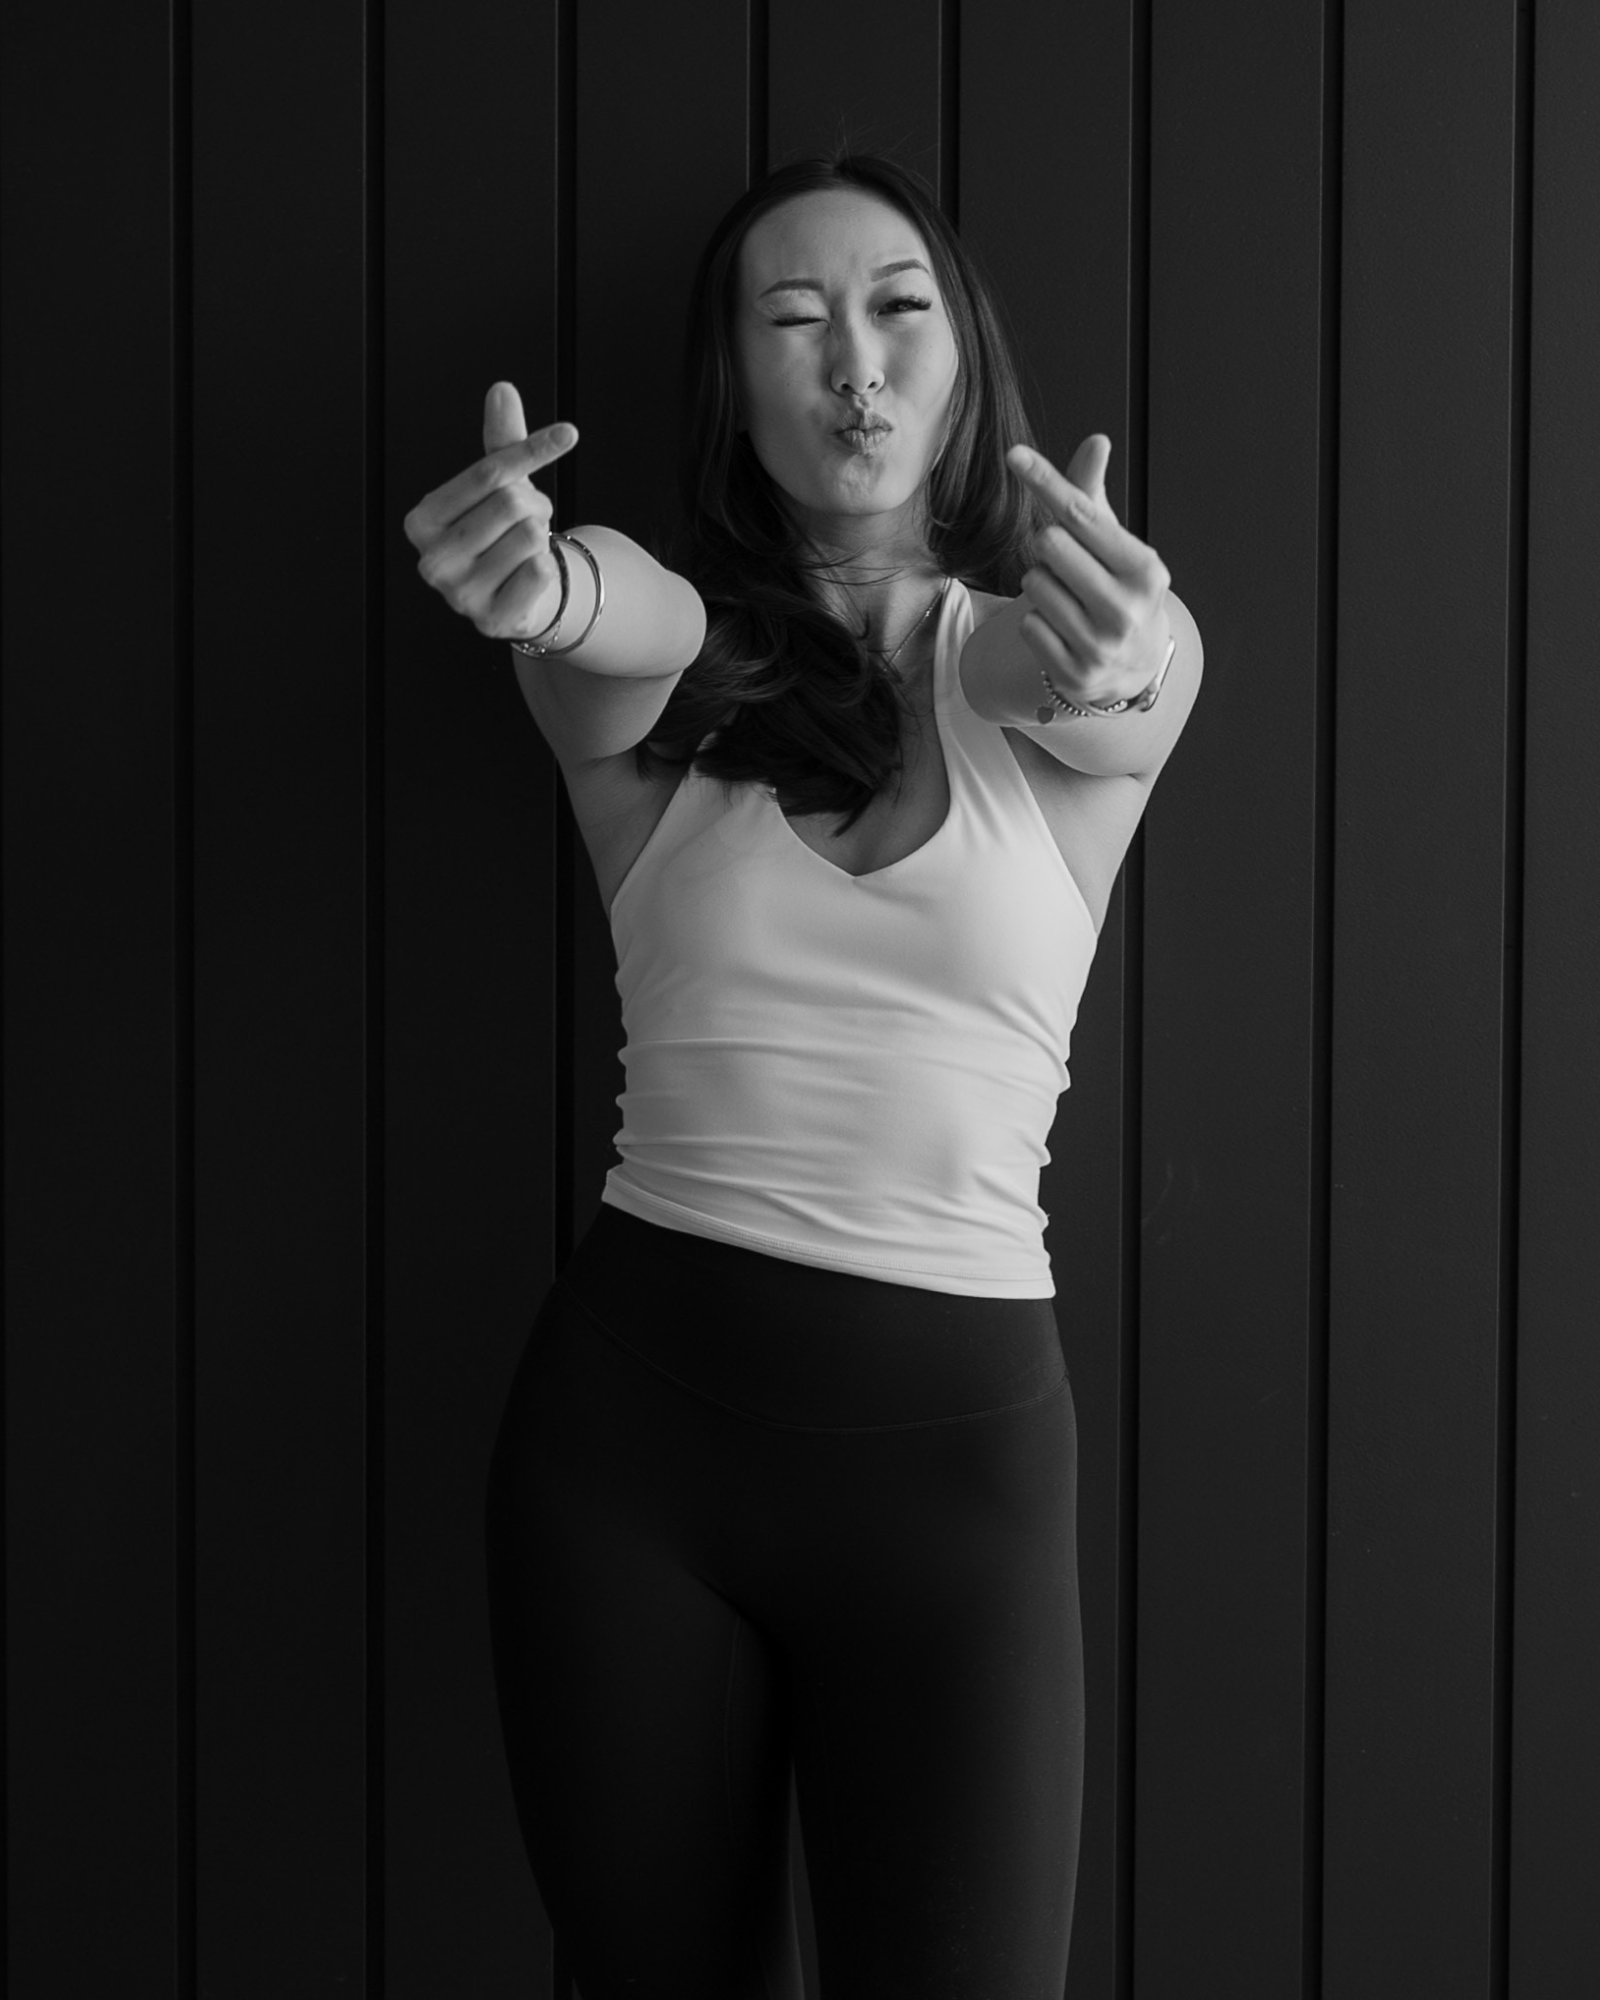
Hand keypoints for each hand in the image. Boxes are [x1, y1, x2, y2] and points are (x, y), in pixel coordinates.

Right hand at [403, 383, 578, 640]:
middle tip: (526, 521)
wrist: (514, 597)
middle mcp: (431, 559)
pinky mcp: (490, 620)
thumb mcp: (499, 486)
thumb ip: (501, 441)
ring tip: (524, 549)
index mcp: (421, 520)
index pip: (487, 473)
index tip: (569, 433)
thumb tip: (502, 389)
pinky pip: (541, 572)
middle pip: (511, 504)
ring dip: (540, 538)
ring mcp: (457, 596)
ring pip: (530, 537)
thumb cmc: (500, 533)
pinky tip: (528, 577)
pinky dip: (546, 568)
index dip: (532, 450)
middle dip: (533, 506)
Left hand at [1006, 435, 1171, 708]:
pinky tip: (1062, 630)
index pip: (1080, 514)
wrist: (1136, 665)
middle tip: (1068, 565)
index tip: (1013, 454)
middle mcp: (1126, 608)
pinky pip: (1027, 625)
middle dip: (1049, 547)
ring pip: (1034, 585)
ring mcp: (1101, 646)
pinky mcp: (1074, 674)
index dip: (1044, 480)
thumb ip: (1095, 497)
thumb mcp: (1116, 545)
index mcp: (1144, 568)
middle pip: (1049, 545)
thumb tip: (1096, 440)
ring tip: (1068, 600)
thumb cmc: (1119, 589)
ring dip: (1041, 585)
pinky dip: (1036, 621)